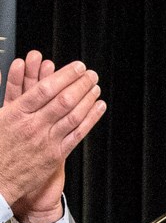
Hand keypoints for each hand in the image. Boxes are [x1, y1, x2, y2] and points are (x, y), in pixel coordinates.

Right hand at [0, 51, 105, 222]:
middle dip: (79, 84)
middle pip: (63, 100)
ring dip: (87, 99)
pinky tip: (98, 108)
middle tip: (90, 74)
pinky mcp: (56, 155)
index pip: (45, 89)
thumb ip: (10, 94)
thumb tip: (15, 68)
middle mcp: (33, 126)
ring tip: (95, 87)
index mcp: (15, 113)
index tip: (75, 67)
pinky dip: (90, 119)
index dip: (64, 76)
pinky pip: (77, 134)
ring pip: (73, 116)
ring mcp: (46, 141)